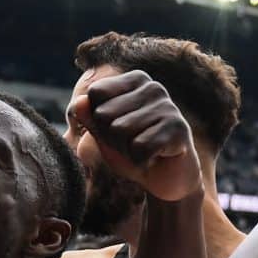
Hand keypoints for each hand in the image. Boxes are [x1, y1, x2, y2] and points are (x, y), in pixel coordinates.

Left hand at [68, 69, 201, 201]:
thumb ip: (89, 117)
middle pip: (105, 114)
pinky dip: (141, 161)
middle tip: (133, 144)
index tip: (118, 130)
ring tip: (145, 150)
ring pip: (120, 132)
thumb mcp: (105, 133)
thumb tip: (79, 102)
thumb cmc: (133, 149)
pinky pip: (140, 148)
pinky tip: (156, 158)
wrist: (166, 177)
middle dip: (112, 138)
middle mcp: (153, 87)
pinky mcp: (179, 129)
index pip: (96, 93)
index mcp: (136, 80)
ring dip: (127, 151)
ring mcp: (169, 107)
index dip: (99, 120)